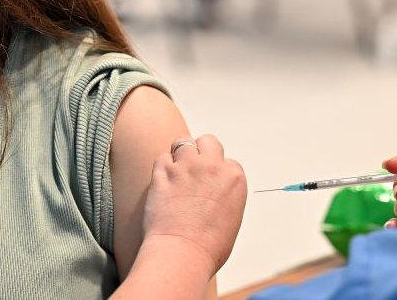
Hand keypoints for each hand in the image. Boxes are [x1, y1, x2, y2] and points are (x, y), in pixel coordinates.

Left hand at [142, 135, 246, 276]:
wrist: (183, 253)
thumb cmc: (209, 246)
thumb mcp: (231, 217)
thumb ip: (224, 194)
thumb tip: (213, 190)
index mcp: (234, 178)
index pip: (228, 162)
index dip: (218, 174)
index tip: (211, 187)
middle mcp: (212, 166)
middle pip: (208, 141)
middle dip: (201, 152)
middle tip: (194, 170)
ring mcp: (186, 167)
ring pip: (183, 142)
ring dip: (180, 154)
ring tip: (177, 171)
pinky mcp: (163, 172)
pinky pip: (162, 157)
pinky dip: (162, 167)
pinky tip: (163, 181)